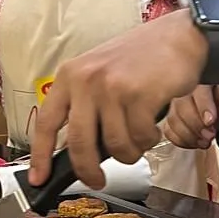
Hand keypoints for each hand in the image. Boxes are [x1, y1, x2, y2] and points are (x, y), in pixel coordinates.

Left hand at [28, 10, 207, 187]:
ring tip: (139, 137)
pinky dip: (149, 139)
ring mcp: (112, 88)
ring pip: (115, 145)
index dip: (40, 156)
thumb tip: (76, 151)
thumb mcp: (100, 74)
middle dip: (88, 170)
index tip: (39, 179)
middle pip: (78, 143)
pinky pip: (139, 137)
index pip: (46, 122)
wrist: (179, 37)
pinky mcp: (138, 95)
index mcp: (70, 76)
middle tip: (97, 180)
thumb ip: (84, 106)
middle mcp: (86, 81)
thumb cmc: (141, 58)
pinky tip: (153, 125)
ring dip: (130, 152)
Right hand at [165, 84, 218, 149]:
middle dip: (195, 125)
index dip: (202, 107)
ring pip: (172, 120)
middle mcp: (187, 88)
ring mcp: (178, 103)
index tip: (210, 121)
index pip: (197, 90)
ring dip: (188, 135)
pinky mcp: (174, 117)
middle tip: (211, 135)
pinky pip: (169, 130)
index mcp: (204, 76)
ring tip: (205, 141)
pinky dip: (180, 140)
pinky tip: (195, 142)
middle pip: (180, 106)